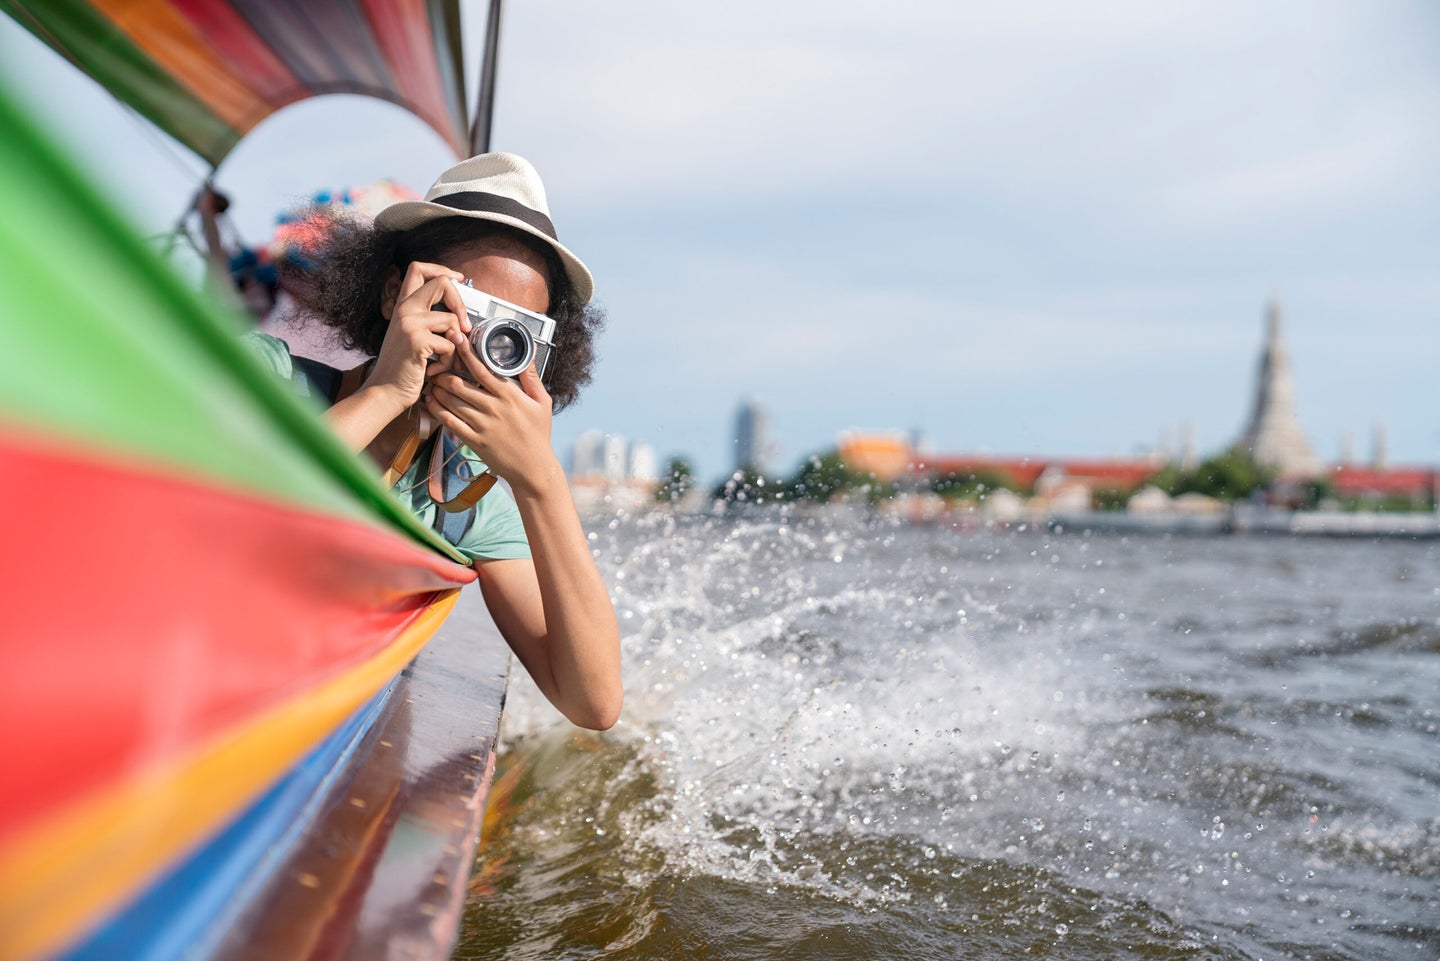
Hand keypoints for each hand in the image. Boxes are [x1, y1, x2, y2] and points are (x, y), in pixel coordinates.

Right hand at [364, 263, 472, 412]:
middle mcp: (405, 309)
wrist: (385, 392)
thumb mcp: (412, 337)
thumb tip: (460, 316)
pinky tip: (435, 370)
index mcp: (403, 306)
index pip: (418, 269)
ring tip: (445, 361)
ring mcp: (410, 323)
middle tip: (464, 325)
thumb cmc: (402, 368)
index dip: (442, 270)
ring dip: (456, 346)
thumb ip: (430, 321)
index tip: (458, 279)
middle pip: (442, 283)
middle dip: (460, 303)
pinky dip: (449, 362)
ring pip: (452, 320)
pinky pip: (451, 345)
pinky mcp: (417, 340)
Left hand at [424, 339, 558, 493]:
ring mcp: (481, 425)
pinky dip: (436, 410)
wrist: (533, 468)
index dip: (466, 353)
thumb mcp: (542, 402)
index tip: (456, 339)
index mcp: (509, 395)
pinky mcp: (473, 440)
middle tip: (437, 366)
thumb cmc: (539, 434)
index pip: (481, 369)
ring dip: (438, 389)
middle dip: (444, 372)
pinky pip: (449, 422)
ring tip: (432, 382)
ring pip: (450, 401)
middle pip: (459, 384)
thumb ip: (532, 378)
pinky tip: (430, 402)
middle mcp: (493, 408)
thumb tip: (527, 356)